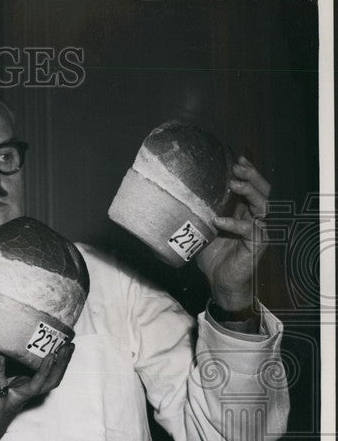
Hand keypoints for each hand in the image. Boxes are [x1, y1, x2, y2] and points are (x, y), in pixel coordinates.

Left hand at [0, 343, 73, 440]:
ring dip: (47, 370)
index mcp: (24, 389)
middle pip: (51, 380)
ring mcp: (14, 399)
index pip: (48, 375)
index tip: (66, 345)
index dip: (60, 362)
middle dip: (62, 364)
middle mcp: (23, 394)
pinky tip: (0, 357)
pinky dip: (0, 370)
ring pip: (38, 386)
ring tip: (52, 354)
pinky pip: (1, 384)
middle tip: (69, 347)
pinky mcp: (0, 403)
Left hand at [195, 155, 271, 310]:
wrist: (220, 282)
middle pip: (262, 191)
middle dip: (252, 176)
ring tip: (234, 184)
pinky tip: (218, 220)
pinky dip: (234, 223)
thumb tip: (178, 196)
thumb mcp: (204, 230)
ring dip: (249, 192)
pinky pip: (250, 229)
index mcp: (244, 212)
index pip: (252, 187)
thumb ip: (200, 213)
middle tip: (238, 167)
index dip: (248, 172)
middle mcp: (255, 218)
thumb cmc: (214, 255)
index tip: (236, 158)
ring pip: (262, 205)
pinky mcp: (257, 244)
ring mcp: (259, 230)